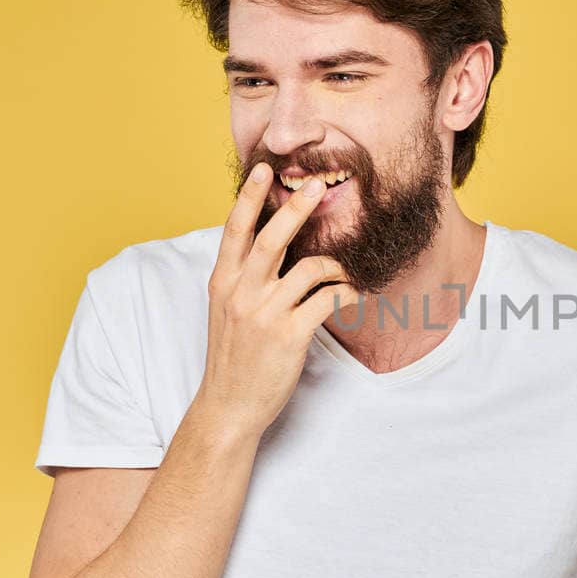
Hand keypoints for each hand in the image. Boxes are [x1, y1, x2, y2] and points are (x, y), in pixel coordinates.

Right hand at [194, 162, 358, 435]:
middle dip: (296, 207)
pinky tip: (353, 296)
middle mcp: (240, 293)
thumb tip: (269, 243)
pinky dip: (345, 293)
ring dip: (336, 266)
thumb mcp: (227, 311)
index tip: (263, 171)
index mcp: (223, 282)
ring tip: (348, 272)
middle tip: (318, 184)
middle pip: (272, 238)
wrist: (229, 406)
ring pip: (309, 268)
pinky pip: (327, 299)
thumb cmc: (234, 357)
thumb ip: (243, 278)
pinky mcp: (289, 335)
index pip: (235, 230)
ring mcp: (264, 313)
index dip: (249, 198)